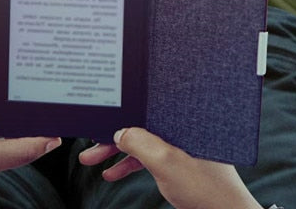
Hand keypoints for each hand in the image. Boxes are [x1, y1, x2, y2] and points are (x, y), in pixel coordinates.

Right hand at [79, 128, 262, 208]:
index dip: (120, 114)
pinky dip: (130, 164)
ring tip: (91, 160)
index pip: (144, 108)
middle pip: (138, 125)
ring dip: (116, 152)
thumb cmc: (206, 187)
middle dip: (112, 136)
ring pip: (140, 142)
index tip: (99, 121)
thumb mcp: (166, 162)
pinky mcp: (178, 160)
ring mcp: (178, 144)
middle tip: (88, 145)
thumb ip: (140, 143)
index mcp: (180, 117)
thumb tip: (119, 131)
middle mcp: (179, 126)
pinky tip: (113, 173)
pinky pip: (148, 157)